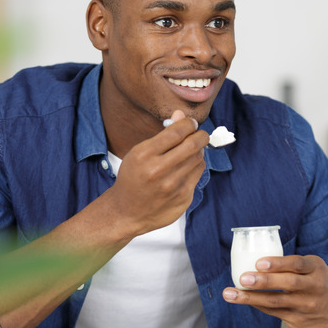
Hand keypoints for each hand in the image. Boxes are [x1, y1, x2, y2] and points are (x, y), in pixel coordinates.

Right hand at [103, 110, 208, 235]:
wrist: (127, 211)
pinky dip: (196, 166)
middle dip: (200, 135)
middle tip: (200, 134)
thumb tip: (180, 115)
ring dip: (198, 151)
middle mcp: (158, 171)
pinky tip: (187, 167)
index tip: (191, 123)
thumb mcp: (139, 153)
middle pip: (192, 145)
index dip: (188, 123)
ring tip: (190, 152)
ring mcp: (172, 186)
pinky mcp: (183, 197)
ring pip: (198, 159)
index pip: (176, 132)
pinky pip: (198, 174)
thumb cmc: (133, 178)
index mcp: (144, 155)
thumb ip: (162, 135)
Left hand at [222, 255, 327, 327]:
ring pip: (276, 303)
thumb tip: (255, 257)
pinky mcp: (299, 322)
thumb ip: (291, 264)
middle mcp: (313, 289)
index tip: (259, 262)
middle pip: (287, 285)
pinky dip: (257, 305)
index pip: (297, 264)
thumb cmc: (319, 282)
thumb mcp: (313, 267)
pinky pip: (274, 312)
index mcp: (316, 270)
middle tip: (243, 278)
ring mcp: (306, 307)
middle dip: (264, 282)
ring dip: (250, 298)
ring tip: (230, 293)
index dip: (278, 263)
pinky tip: (242, 299)